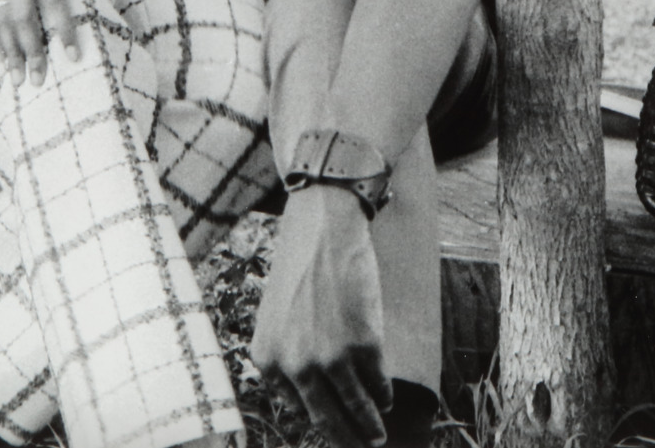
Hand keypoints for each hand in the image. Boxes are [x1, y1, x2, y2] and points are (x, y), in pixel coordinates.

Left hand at [250, 186, 389, 447]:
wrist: (322, 227)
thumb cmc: (301, 267)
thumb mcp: (277, 318)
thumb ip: (288, 356)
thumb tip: (311, 397)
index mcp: (268, 361)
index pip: (297, 408)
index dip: (320, 423)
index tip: (335, 433)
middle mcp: (295, 366)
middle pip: (325, 418)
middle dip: (346, 437)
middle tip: (363, 446)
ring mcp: (330, 358)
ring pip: (355, 407)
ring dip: (370, 426)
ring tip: (378, 436)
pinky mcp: (363, 346)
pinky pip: (377, 382)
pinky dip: (384, 394)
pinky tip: (386, 398)